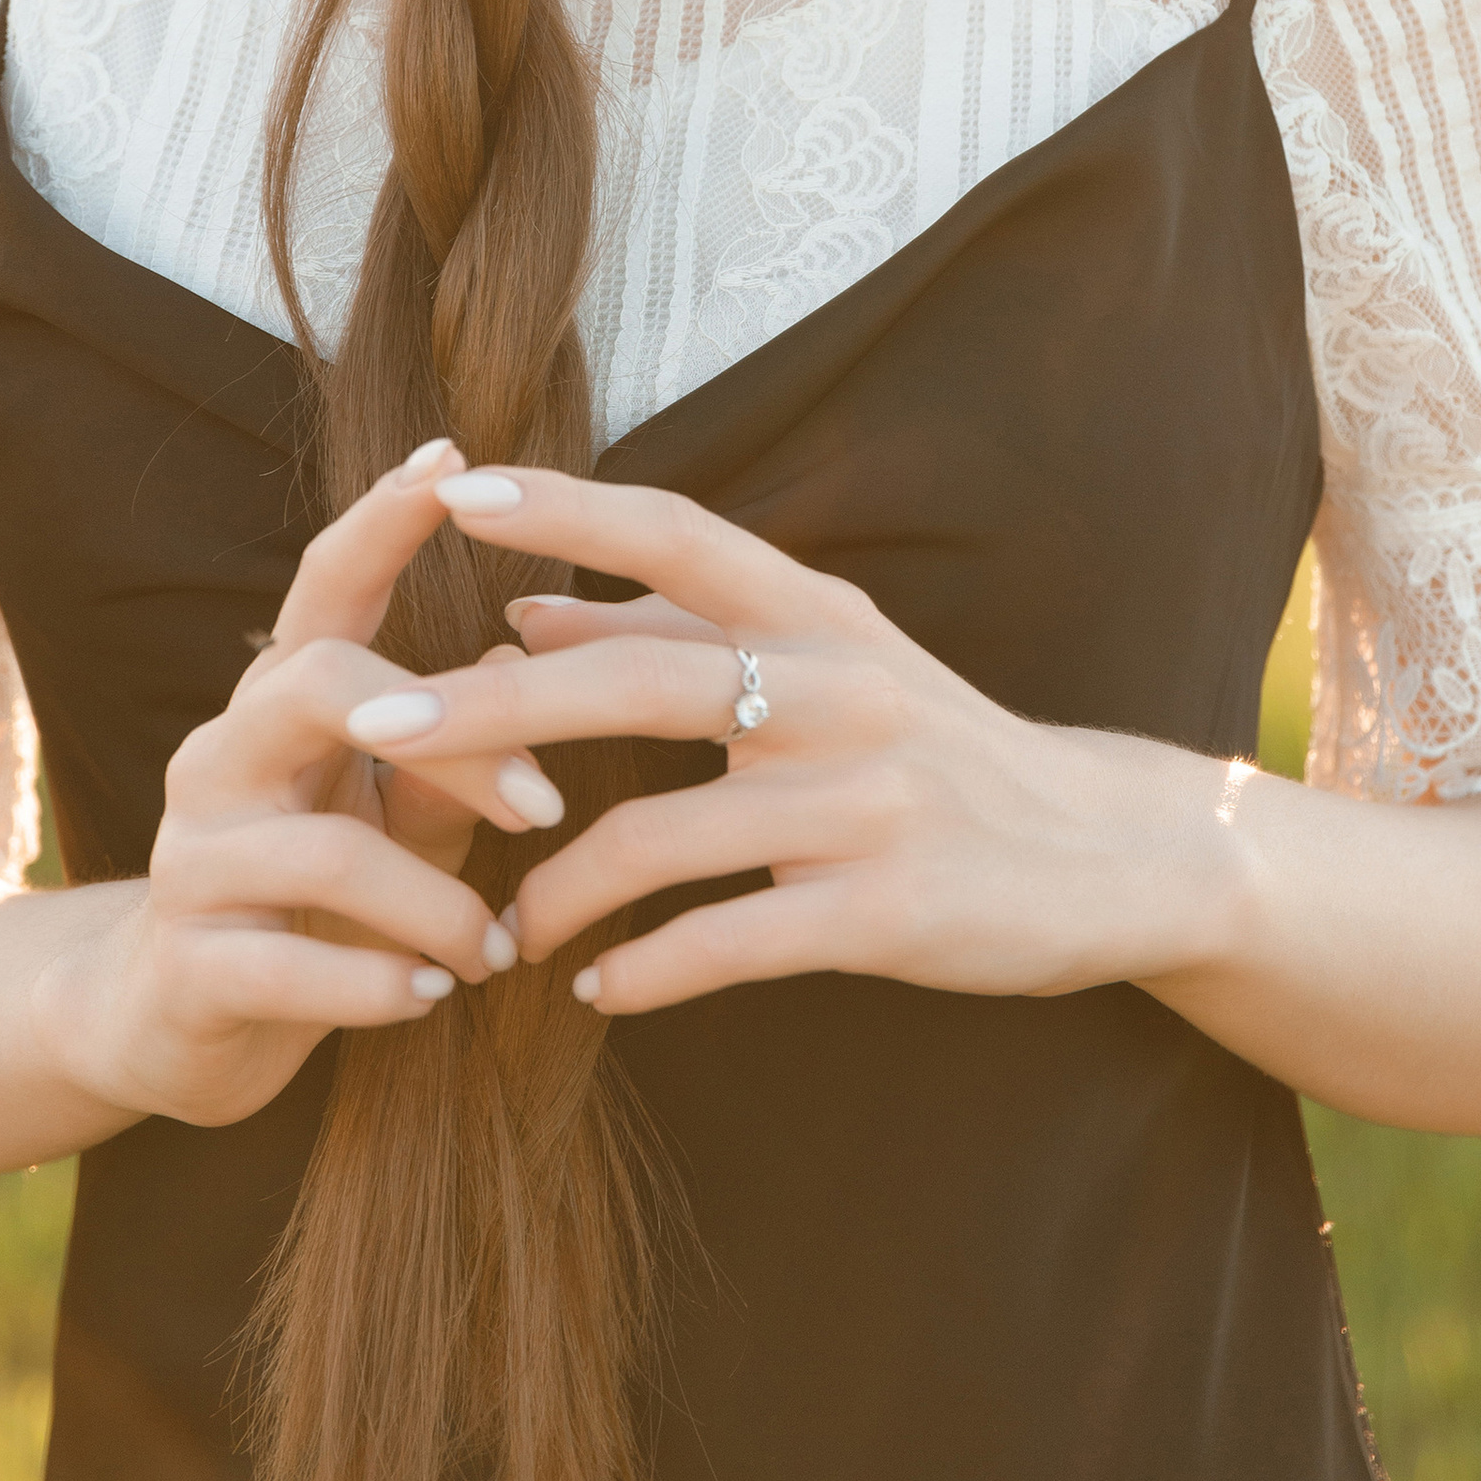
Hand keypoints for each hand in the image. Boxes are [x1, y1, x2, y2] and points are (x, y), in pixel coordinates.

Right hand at [34, 442, 568, 1129]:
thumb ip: (451, 756)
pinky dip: (380, 986)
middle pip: (319, 679)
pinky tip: (431, 997)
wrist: (165, 1025)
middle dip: (456, 740)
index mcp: (279, 704)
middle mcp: (221, 755)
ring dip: (439, 906)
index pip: (326, 583)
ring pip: (328, 848)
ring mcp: (191, 858)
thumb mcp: (395, 820)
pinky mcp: (186, 965)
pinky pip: (291, 969)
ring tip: (495, 952)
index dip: (384, 516)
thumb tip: (521, 662)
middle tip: (548, 811)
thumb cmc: (312, 900)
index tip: (456, 458)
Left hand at [342, 464, 1250, 1019]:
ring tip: (494, 929)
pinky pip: (725, 941)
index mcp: (821, 616)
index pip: (678, 535)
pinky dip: (644, 968)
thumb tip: (526, 612)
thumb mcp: (828, 668)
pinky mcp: (884, 909)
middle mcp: (841, 688)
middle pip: (636, 684)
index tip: (451, 491)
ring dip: (553, 887)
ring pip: (661, 835)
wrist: (1106, 855)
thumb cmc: (936, 751)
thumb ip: (684, 637)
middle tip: (374, 727)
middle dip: (489, 706)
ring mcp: (865, 800)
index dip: (566, 509)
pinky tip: (596, 988)